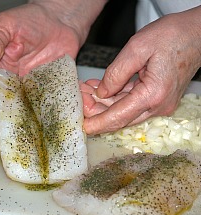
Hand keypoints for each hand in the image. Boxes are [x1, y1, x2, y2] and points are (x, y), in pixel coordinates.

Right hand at [0, 0, 105, 122]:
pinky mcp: (51, 89)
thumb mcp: (5, 24)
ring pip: (27, 110)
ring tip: (31, 130)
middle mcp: (14, 82)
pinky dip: (51, 113)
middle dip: (6, 119)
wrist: (59, 19)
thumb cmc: (29, 20)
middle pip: (6, 106)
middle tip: (11, 129)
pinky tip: (53, 120)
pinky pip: (50, 104)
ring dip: (28, 121)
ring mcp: (33, 88)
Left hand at [83, 6, 200, 134]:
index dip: (98, 123)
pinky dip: (115, 98)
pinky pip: (131, 103)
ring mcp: (159, 104)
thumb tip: (102, 92)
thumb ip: (116, 73)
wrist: (197, 33)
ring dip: (103, 104)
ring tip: (85, 91)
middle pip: (120, 117)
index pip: (119, 116)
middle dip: (96, 111)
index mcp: (153, 94)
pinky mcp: (157, 99)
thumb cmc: (173, 35)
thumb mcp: (138, 47)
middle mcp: (158, 105)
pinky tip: (100, 89)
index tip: (82, 127)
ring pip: (124, 111)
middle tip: (79, 98)